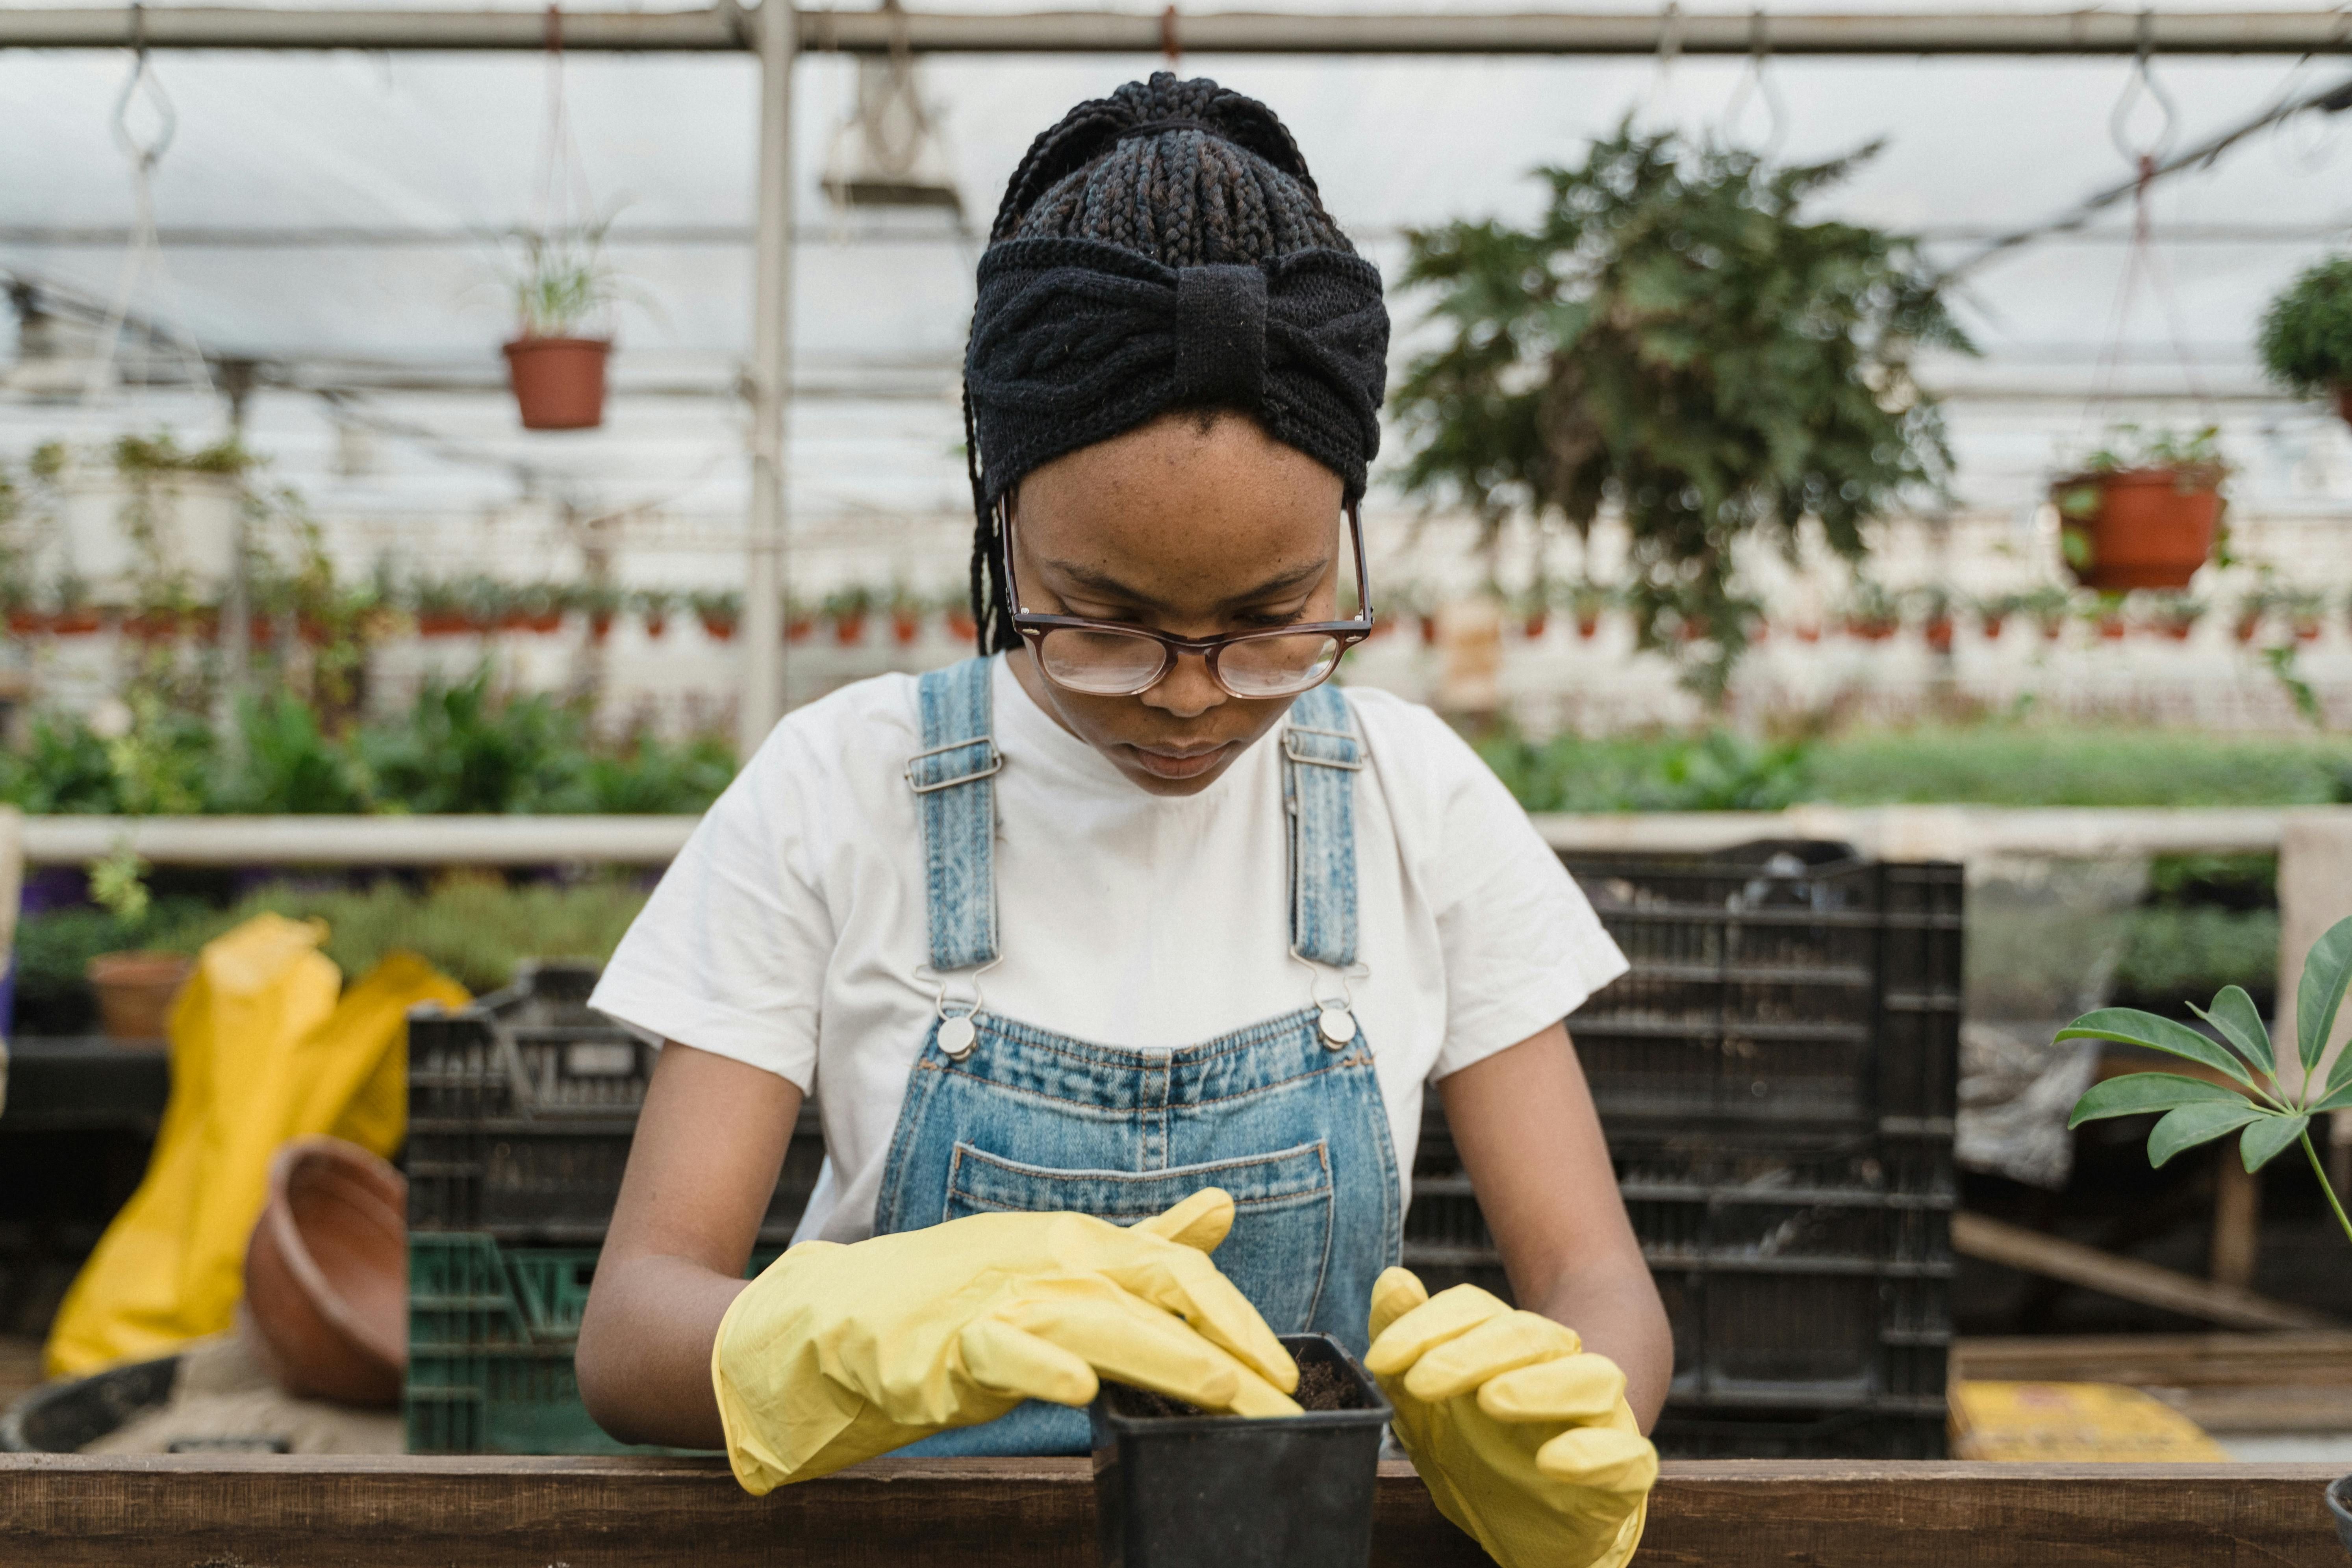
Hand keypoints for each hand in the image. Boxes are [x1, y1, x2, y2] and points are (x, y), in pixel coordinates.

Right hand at [712, 1188, 1299, 1491]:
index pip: (1179, 1273)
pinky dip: (1041, 1365)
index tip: (1283, 1375)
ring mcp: (997, 1300)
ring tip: (1221, 1394)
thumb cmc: (965, 1293)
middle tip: (1282, 1407)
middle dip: (1226, 1356)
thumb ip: (1145, 1245)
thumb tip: (1221, 1210)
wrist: (848, 1317)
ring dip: (1164, 1359)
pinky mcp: (946, 1348)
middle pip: (1155, 1298)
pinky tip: (1080, 1386)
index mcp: (1081, 1242)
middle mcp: (1048, 1259)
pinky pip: (1002, 1351)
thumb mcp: (1065, 1261)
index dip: (1237, 1320)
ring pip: (1095, 1321)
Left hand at [1366, 1268, 1655, 1567]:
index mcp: (1510, 1348)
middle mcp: (1560, 1370)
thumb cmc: (1479, 1454)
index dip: (1428, 1324)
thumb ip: (1407, 1344)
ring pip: (1593, 1378)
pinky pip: (1627, 1455)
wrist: (1532, 1528)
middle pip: (1531, 1335)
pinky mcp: (1623, 1475)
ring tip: (1492, 1399)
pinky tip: (1553, 1460)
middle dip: (1473, 1352)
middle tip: (1421, 1380)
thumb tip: (1393, 1280)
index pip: (1476, 1309)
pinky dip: (1594, 1454)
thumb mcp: (1424, 1407)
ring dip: (1541, 1385)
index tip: (1382, 1358)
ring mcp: (1599, 1420)